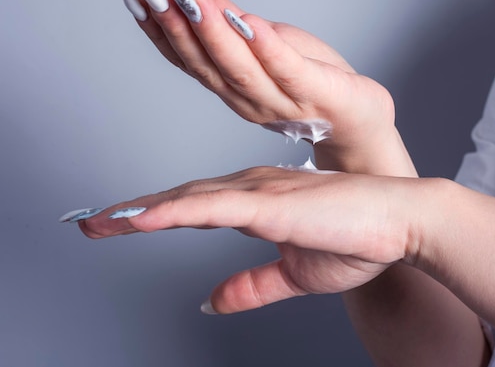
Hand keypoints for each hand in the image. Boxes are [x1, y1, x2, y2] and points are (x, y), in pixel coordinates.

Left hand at [80, 167, 415, 312]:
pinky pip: (213, 206)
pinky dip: (175, 210)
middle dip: (134, 211)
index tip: (119, 224)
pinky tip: (143, 217)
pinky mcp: (272, 204)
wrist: (402, 224)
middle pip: (181, 199)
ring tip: (100, 220)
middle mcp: (252, 190)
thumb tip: (210, 303)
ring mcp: (260, 193)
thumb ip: (250, 286)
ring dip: (142, 209)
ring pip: (188, 199)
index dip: (154, 215)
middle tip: (91, 221)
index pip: (194, 208)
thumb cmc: (358, 240)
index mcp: (257, 203)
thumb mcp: (292, 274)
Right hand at [124, 0, 414, 174]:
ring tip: (192, 0)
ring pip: (240, 69)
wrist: (358, 119)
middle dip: (176, 26)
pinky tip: (250, 22)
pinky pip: (288, 71)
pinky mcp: (317, 93)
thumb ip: (232, 33)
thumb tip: (194, 0)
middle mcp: (250, 101)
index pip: (190, 60)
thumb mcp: (266, 47)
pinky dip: (267, 48)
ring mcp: (283, 101)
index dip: (159, 31)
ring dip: (213, 34)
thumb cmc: (313, 81)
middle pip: (207, 65)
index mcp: (234, 90)